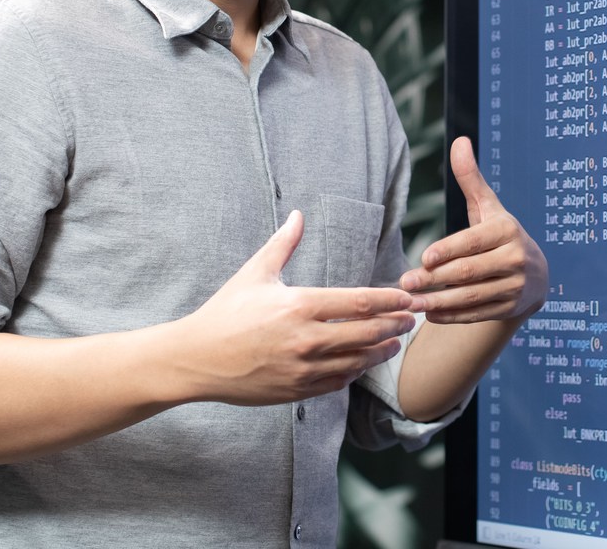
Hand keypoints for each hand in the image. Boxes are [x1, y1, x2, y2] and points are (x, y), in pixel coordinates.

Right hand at [171, 210, 416, 404]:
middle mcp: (306, 339)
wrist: (195, 359)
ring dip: (381, 351)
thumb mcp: (254, 273)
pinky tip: (363, 362)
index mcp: (299, 306)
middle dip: (394, 325)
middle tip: (411, 319)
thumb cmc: (224, 313)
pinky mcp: (296, 391)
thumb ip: (283, 244)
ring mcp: (302, 369)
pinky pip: (337, 383)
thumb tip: (298, 214)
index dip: (388, 300)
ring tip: (394, 342)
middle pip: (366, 333)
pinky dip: (355, 372)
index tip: (406, 298)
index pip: (358, 302)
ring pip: (357, 361)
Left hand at [399, 137, 548, 324]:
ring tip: (412, 302)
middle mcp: (516, 258)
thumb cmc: (500, 235)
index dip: (447, 250)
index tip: (423, 258)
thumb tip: (460, 141)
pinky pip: (477, 314)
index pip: (473, 241)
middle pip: (468, 271)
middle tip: (405, 284)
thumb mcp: (489, 207)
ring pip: (471, 296)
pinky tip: (430, 314)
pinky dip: (452, 316)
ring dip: (438, 302)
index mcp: (507, 230)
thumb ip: (471, 178)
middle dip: (434, 279)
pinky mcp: (511, 308)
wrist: (536, 274)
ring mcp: (515, 286)